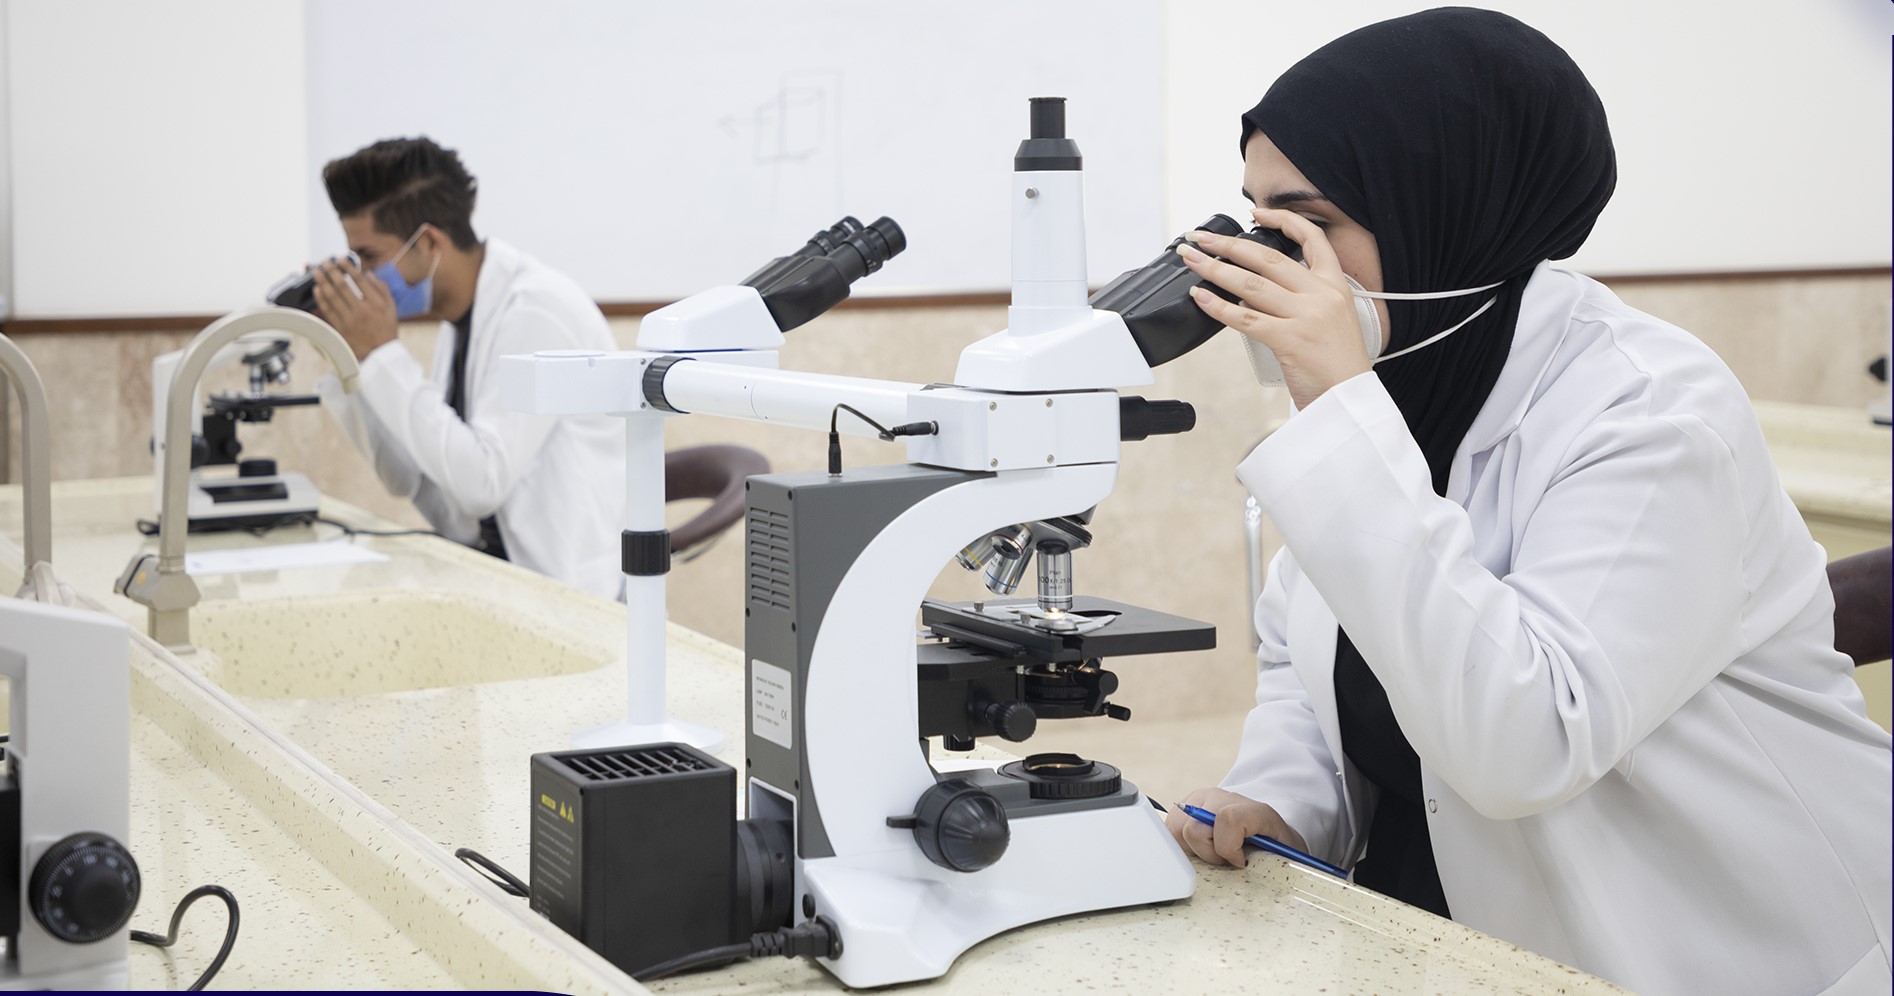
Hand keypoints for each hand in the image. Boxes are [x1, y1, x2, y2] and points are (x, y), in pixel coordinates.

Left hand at [311, 256, 398, 360]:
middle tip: (325, 263)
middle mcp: (362, 310)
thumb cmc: (386, 330)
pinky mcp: (340, 328)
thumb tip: (368, 274)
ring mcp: (349, 320)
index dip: (348, 267)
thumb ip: (382, 289)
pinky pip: (327, 310)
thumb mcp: (392, 308)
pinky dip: (321, 299)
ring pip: (332, 297)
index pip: (359, 280)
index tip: (340, 260)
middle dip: (332, 271)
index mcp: (376, 304)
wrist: (380, 354)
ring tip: (317, 272)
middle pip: (342, 286)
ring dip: (322, 282)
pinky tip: (317, 289)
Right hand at [1165, 786, 1308, 867]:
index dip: (1228, 848)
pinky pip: (1169, 830)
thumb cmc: (1275, 847)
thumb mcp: (1283, 856)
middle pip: (1194, 829)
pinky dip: (1183, 846)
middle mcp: (1221, 798)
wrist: (1266, 830)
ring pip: (1177, 831)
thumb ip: (1270, 862)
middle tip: (1225, 860)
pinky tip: (1201, 847)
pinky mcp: (1182, 807)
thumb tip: (1246, 871)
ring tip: (1213, 852)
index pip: (1228, 818)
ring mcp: (1199, 800)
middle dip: (1208, 854)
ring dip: (1193, 851)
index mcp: (1251, 808)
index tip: (1239, 862)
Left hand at [1177, 207, 1371, 410]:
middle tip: (1200, 237)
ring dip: (1214, 269)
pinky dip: (1218, 306)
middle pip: (1267, 258)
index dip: (1283, 221)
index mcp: (1336, 286)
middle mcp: (1321, 295)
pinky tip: (1201, 298)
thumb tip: (1253, 292)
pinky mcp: (1289, 340)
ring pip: (1251, 284)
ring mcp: (1306, 316)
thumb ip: (1302, 301)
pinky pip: (1245, 318)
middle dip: (1228, 244)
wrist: (1350, 401)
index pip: (1312, 239)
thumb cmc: (1337, 366)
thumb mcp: (1333, 321)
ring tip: (1191, 260)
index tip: (1256, 213)